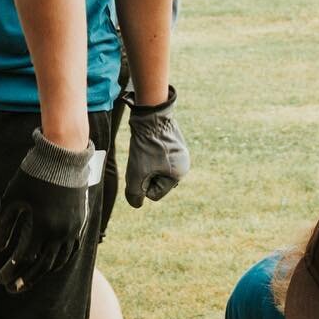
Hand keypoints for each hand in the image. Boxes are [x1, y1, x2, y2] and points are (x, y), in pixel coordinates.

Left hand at [0, 130, 93, 294]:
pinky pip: (71, 251)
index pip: (25, 258)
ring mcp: (73, 230)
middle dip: (25, 280)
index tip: (0, 278)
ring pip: (58, 261)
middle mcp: (60, 232)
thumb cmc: (33, 175)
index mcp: (42, 226)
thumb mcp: (11, 198)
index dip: (11, 270)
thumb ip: (3, 224)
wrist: (64, 158)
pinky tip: (49, 265)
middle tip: (11, 290)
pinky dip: (58, 261)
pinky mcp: (80, 224)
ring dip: (42, 274)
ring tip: (28, 281)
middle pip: (42, 266)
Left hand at [123, 86, 189, 206]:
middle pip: (156, 182)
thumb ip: (135, 195)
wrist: (151, 114)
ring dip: (147, 165)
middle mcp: (184, 165)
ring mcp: (180, 153)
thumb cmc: (145, 146)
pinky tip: (148, 144)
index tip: (141, 168)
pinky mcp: (174, 144)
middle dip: (146, 175)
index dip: (142, 184)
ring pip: (156, 170)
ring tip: (145, 151)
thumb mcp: (136, 174)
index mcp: (179, 175)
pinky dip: (150, 155)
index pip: (155, 194)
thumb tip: (137, 203)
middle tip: (142, 158)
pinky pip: (159, 158)